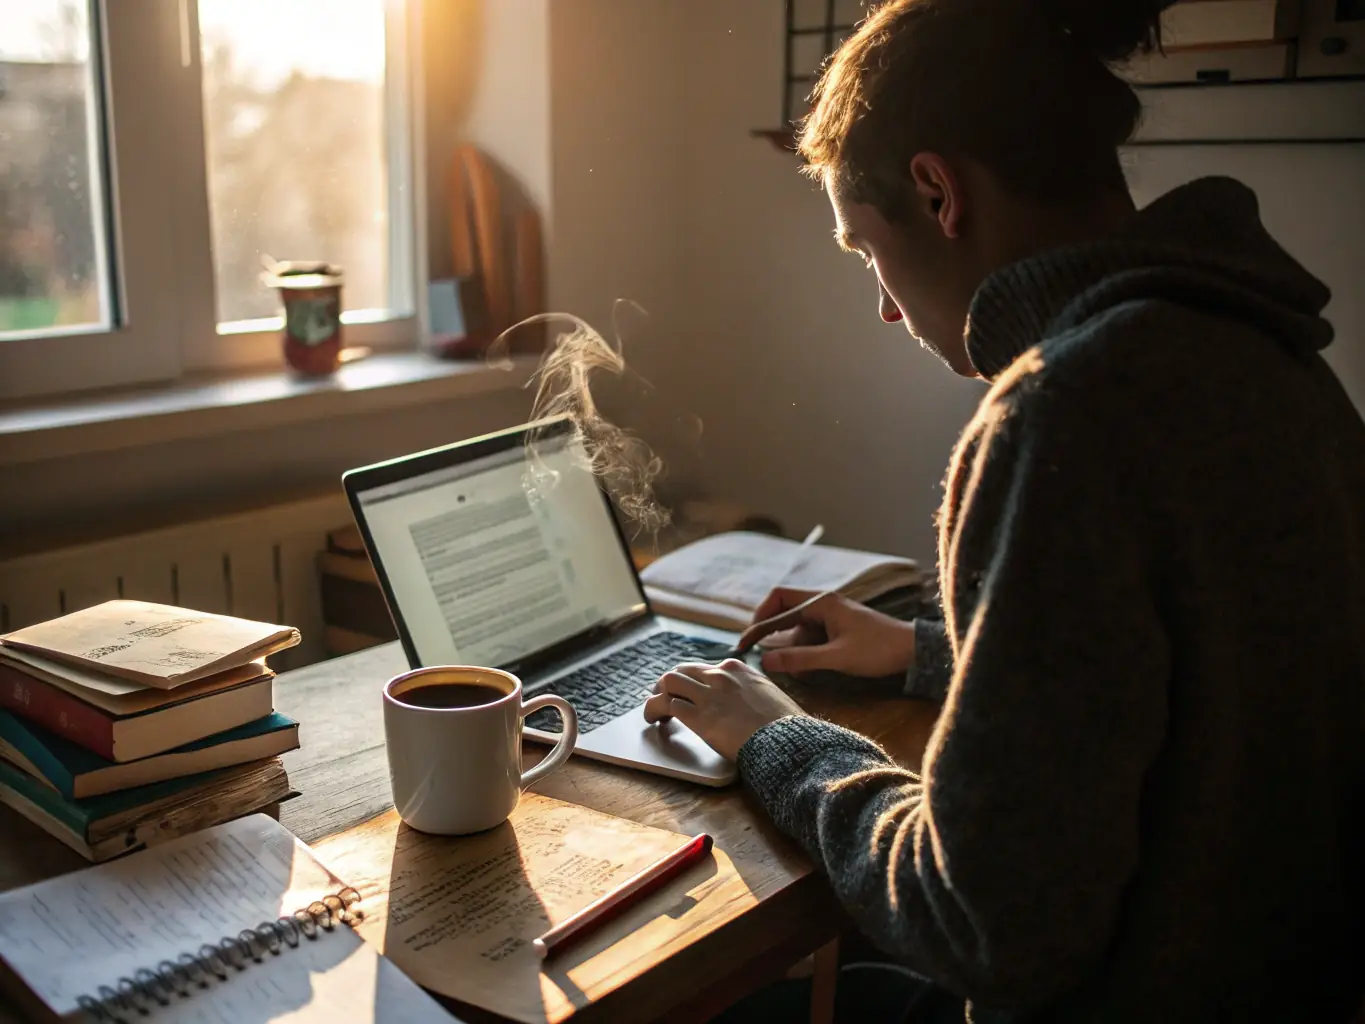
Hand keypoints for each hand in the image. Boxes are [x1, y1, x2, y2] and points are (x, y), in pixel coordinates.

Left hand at [642, 659, 802, 760]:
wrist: (787, 740)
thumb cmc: (786, 726)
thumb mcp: (771, 697)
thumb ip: (753, 693)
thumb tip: (751, 703)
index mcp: (738, 670)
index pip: (705, 668)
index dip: (693, 681)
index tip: (692, 693)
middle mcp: (720, 676)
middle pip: (682, 670)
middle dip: (670, 684)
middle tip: (665, 699)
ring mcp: (708, 694)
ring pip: (669, 681)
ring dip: (658, 694)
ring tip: (655, 710)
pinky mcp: (699, 716)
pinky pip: (665, 705)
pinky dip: (653, 710)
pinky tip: (653, 720)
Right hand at [750, 587, 916, 677]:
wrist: (912, 651)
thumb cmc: (878, 650)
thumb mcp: (837, 657)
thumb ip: (801, 659)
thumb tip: (764, 660)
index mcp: (822, 602)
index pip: (777, 603)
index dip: (757, 622)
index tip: (744, 644)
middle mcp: (823, 604)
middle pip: (782, 609)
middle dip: (767, 630)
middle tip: (754, 650)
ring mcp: (829, 615)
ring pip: (795, 625)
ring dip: (787, 645)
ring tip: (786, 667)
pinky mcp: (835, 628)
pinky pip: (808, 635)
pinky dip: (801, 649)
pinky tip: (803, 667)